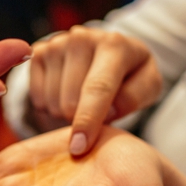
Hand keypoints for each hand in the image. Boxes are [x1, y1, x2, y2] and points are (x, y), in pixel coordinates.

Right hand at [29, 26, 161, 154]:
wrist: (108, 50)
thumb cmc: (131, 74)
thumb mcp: (148, 85)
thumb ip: (134, 98)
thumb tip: (107, 112)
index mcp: (114, 45)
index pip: (98, 88)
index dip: (88, 120)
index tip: (79, 147)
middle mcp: (81, 38)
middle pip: (70, 100)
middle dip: (80, 118)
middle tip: (96, 111)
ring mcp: (57, 43)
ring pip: (52, 101)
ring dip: (65, 113)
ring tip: (82, 100)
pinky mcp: (39, 52)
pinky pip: (37, 96)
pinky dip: (50, 104)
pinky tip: (65, 93)